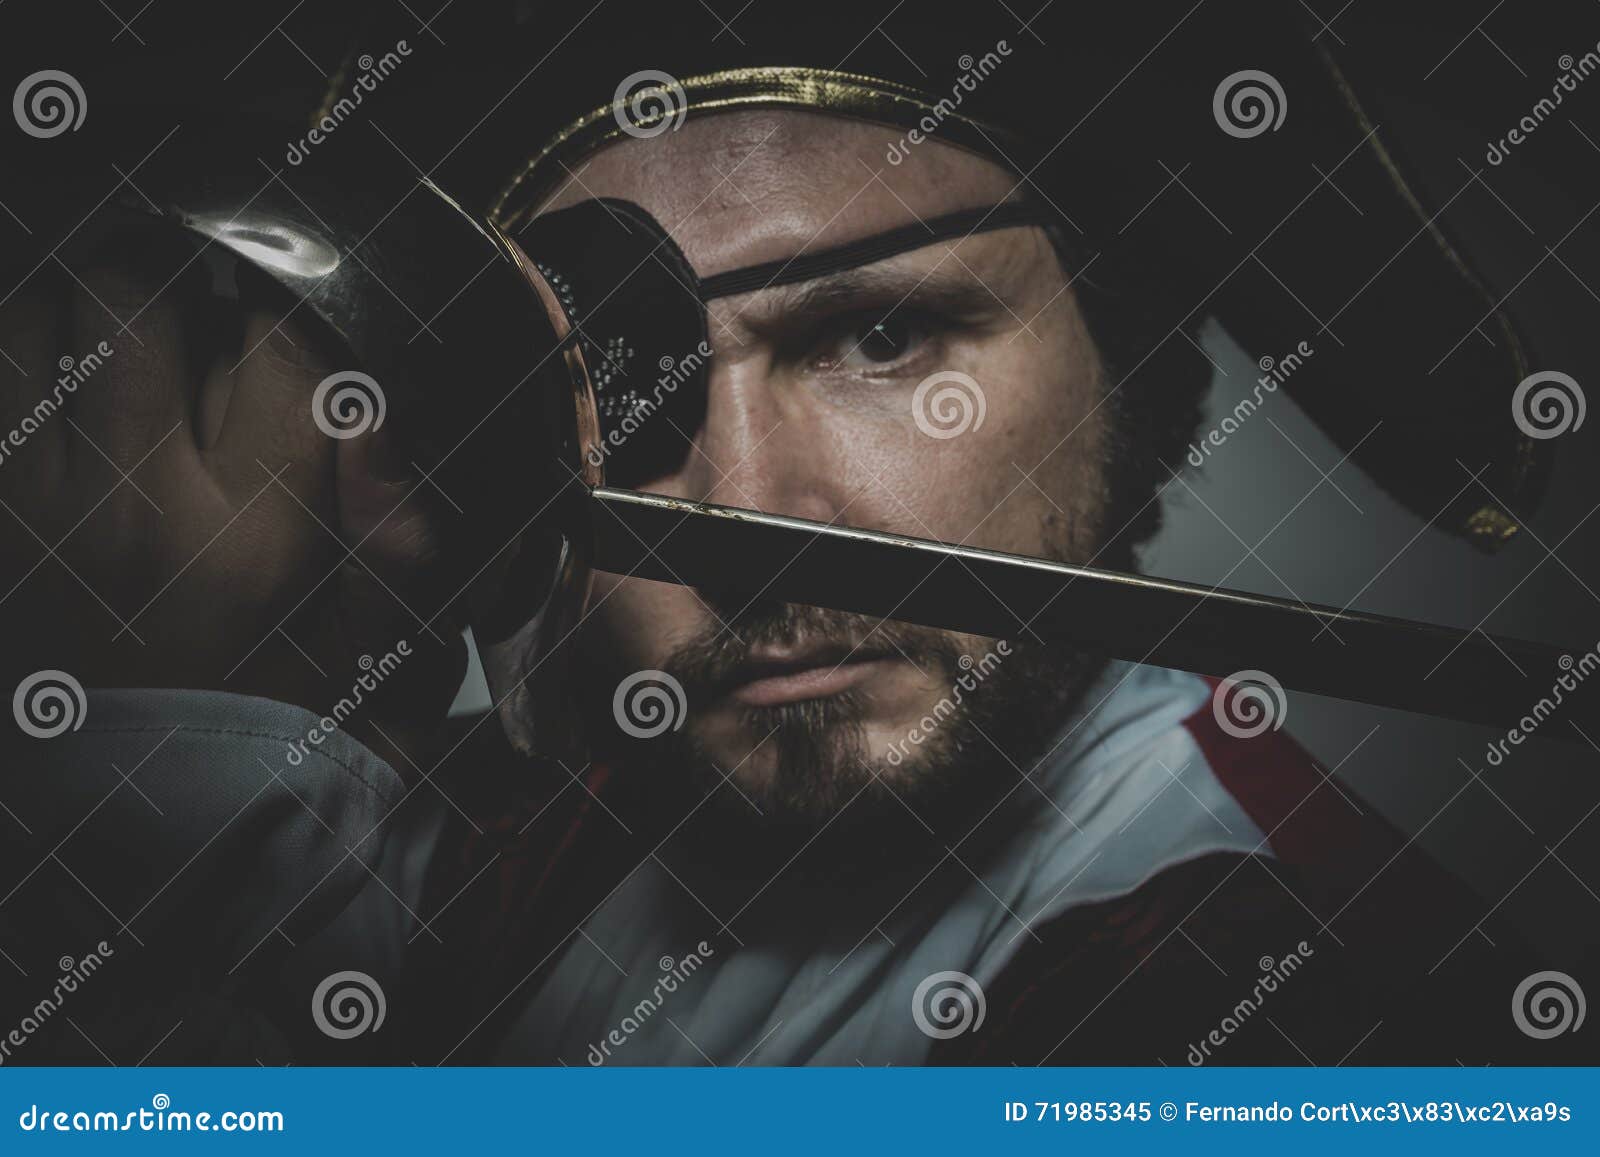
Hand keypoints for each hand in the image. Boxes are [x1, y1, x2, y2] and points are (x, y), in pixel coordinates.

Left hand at [0, 223, 465, 770]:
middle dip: (174, 269)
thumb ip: (398, 535)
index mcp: (255, 532)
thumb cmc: (279, 719)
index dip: (295, 306)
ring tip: (127, 338)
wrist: (150, 812)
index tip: (292, 321)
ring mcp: (37, 509)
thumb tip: (377, 414)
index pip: (279, 348)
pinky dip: (23, 353)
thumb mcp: (376, 650)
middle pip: (132, 293)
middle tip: (201, 300)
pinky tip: (62, 379)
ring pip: (35, 317)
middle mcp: (135, 504)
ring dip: (85, 306)